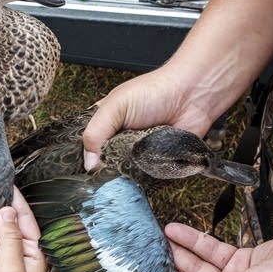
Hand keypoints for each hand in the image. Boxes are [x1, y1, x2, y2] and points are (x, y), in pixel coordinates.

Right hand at [82, 66, 219, 169]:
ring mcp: (137, 155)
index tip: (80, 169)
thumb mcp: (115, 106)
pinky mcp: (156, 165)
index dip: (83, 158)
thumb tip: (88, 163)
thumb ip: (95, 132)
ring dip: (123, 176)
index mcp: (105, 126)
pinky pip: (144, 180)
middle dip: (103, 171)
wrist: (192, 97)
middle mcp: (119, 142)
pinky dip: (143, 178)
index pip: (86, 148)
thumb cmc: (155, 91)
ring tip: (123, 173)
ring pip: (122, 176)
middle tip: (101, 174)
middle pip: (103, 166)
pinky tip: (141, 173)